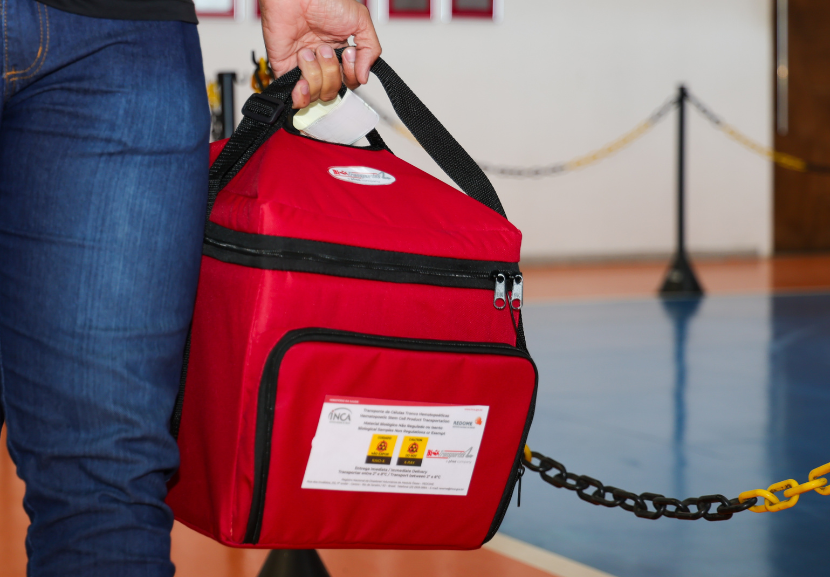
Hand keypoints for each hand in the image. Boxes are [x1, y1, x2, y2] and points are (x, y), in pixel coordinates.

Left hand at [258, 0, 381, 108]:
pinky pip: (296, 97)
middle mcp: (322, 63)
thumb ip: (371, 50)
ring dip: (315, 74)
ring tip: (308, 51)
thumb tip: (364, 77)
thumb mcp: (360, 20)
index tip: (347, 54)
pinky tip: (302, 81)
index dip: (351, 75)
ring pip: (316, 94)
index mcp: (339, 53)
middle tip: (325, 50)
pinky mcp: (285, 70)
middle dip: (332, 73)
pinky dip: (302, 95)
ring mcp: (303, 67)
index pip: (350, 82)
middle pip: (333, 91)